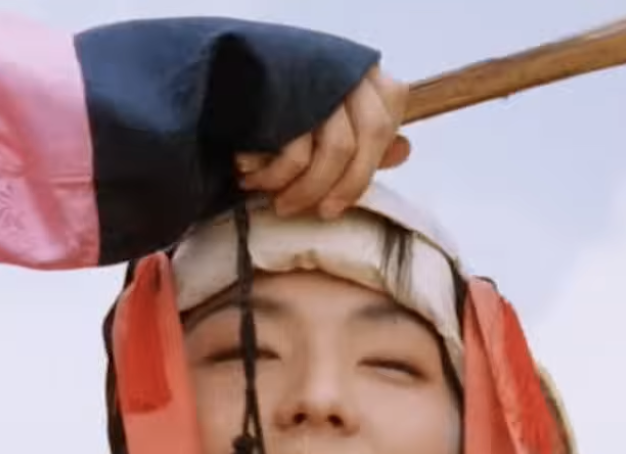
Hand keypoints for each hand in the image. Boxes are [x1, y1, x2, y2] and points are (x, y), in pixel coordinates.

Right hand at [234, 66, 410, 219]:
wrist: (221, 67)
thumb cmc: (283, 99)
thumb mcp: (332, 111)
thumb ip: (365, 133)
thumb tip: (404, 151)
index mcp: (366, 76)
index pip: (384, 127)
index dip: (366, 170)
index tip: (340, 202)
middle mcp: (348, 73)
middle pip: (370, 137)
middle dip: (346, 186)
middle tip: (321, 214)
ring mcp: (319, 81)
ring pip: (336, 150)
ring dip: (307, 189)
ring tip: (281, 204)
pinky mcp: (284, 96)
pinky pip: (296, 151)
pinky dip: (276, 177)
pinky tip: (254, 181)